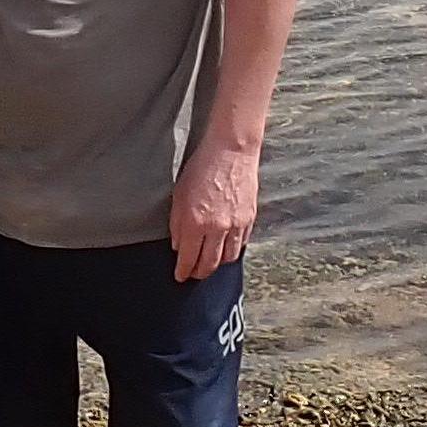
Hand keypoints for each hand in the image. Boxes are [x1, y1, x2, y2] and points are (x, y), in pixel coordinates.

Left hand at [171, 128, 260, 281]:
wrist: (231, 151)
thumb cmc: (202, 167)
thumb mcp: (179, 195)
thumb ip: (177, 224)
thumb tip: (178, 246)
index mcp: (196, 223)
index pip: (188, 258)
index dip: (183, 271)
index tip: (180, 276)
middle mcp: (217, 228)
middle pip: (209, 264)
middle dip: (199, 273)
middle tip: (193, 274)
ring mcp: (236, 225)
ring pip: (228, 258)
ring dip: (217, 264)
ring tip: (210, 263)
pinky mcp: (249, 219)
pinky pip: (241, 244)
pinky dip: (232, 250)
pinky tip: (225, 247)